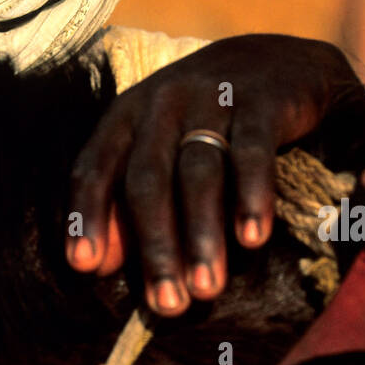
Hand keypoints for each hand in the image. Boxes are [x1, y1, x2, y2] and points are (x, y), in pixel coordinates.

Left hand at [66, 34, 364, 315]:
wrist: (278, 61)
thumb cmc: (206, 121)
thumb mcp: (160, 148)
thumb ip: (127, 201)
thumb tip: (98, 264)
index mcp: (126, 115)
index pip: (95, 166)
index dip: (88, 215)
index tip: (85, 267)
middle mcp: (162, 103)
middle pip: (148, 179)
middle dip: (155, 245)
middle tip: (167, 303)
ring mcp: (211, 97)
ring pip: (199, 171)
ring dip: (201, 233)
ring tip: (207, 287)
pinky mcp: (260, 100)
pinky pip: (252, 151)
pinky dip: (252, 195)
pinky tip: (252, 238)